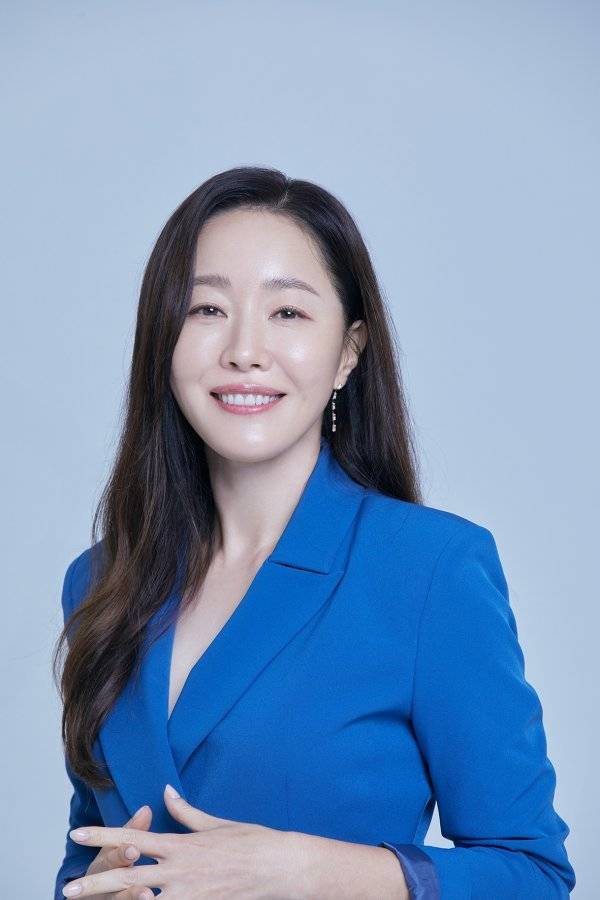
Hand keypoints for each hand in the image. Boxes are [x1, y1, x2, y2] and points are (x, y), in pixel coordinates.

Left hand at [64, 784, 298, 897]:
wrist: (279, 867)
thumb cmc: (251, 841)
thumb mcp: (215, 823)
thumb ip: (185, 811)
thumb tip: (166, 792)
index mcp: (180, 845)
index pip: (132, 839)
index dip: (102, 836)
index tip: (78, 834)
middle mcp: (179, 872)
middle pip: (126, 878)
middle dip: (94, 884)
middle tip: (68, 889)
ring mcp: (189, 895)